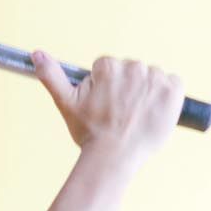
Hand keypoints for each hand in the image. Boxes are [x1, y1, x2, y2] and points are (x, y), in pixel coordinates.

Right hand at [31, 51, 184, 168]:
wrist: (114, 157)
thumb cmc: (89, 132)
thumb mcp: (66, 102)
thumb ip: (51, 74)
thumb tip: (36, 53)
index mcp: (109, 67)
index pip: (110, 67)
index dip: (106, 87)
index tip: (106, 104)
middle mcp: (133, 68)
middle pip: (132, 70)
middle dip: (127, 87)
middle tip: (120, 112)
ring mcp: (155, 79)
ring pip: (152, 76)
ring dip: (147, 91)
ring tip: (137, 115)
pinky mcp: (173, 91)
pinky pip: (174, 83)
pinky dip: (167, 95)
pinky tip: (154, 111)